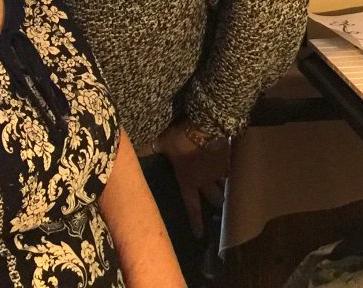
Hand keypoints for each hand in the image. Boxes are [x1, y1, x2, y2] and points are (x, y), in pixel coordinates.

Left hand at [156, 121, 228, 238]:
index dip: (195, 221)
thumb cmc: (181, 139)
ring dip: (223, 186)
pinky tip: (228, 165)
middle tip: (216, 205)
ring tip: (224, 188)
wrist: (206, 127)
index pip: (192, 206)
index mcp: (189, 181)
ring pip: (223, 184)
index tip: (199, 234)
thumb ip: (150, 148)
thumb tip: (134, 151)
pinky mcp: (227, 157)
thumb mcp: (163, 143)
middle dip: (215, 202)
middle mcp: (205, 180)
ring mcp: (218, 169)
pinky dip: (227, 168)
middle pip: (214, 198)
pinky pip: (228, 167)